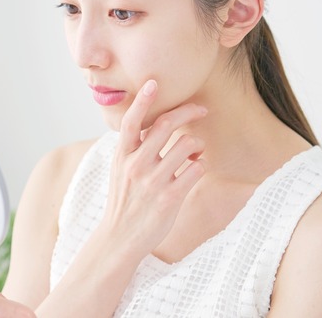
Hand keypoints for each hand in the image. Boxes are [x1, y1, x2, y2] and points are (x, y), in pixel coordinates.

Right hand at [99, 79, 207, 257]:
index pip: (131, 121)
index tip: (153, 82)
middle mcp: (136, 165)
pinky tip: (196, 167)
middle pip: (166, 125)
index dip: (142, 100)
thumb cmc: (124, 200)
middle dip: (188, 111)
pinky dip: (201, 164)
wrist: (120, 238)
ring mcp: (153, 181)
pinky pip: (196, 169)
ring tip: (196, 151)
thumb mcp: (120, 170)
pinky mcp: (170, 197)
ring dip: (197, 143)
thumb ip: (134, 148)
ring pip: (186, 144)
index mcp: (122, 155)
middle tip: (201, 108)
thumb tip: (160, 126)